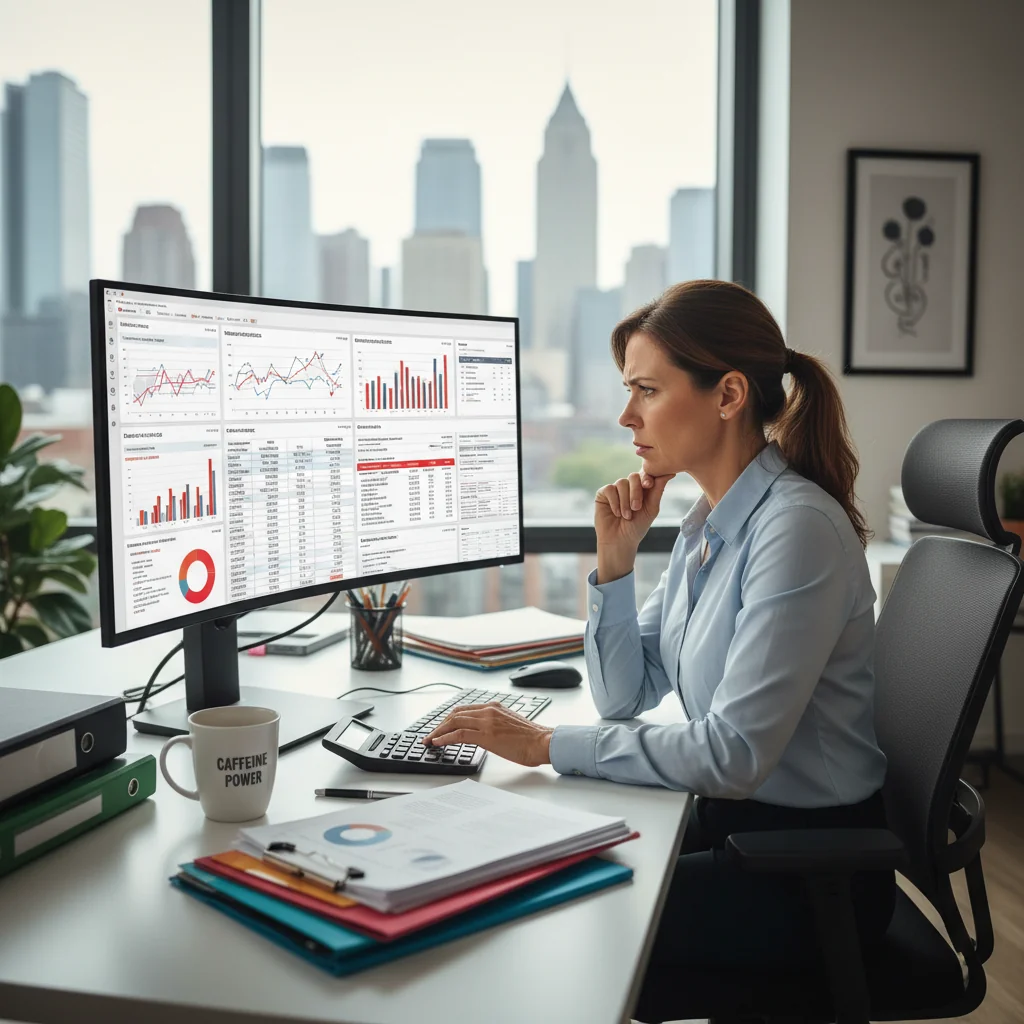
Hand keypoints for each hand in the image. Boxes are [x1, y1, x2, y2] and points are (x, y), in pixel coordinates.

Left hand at [421, 703, 553, 766]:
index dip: (448, 719)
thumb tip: (482, 733)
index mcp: (494, 707)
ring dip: (438, 732)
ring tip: (429, 740)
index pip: (464, 710)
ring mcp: (487, 721)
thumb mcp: (509, 724)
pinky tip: (438, 743)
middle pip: (455, 714)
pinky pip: (459, 734)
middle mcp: (488, 710)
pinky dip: (445, 738)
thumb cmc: (530, 738)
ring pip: (454, 722)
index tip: (440, 727)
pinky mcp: (486, 735)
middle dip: (440, 725)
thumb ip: (494, 724)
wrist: (542, 742)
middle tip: (430, 735)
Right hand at [595, 472, 674, 579]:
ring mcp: (616, 489)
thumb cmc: (637, 527)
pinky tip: (616, 513)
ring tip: (626, 516)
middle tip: (636, 508)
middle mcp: (628, 486)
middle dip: (636, 492)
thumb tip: (670, 473)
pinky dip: (614, 502)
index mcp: (642, 488)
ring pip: (621, 483)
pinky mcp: (603, 493)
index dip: (647, 477)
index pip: (645, 475)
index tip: (649, 485)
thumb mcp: (651, 508)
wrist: (620, 541)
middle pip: (633, 476)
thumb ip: (658, 490)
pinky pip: (609, 489)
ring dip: (625, 501)